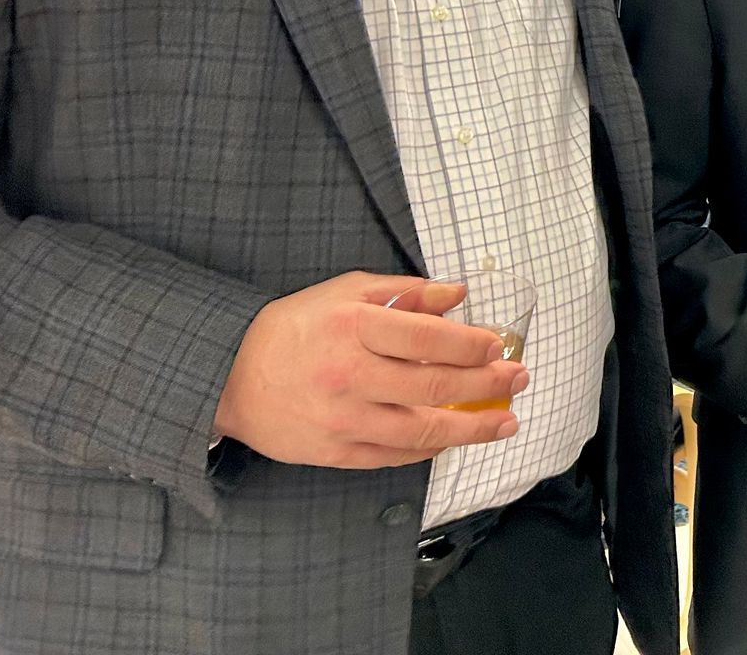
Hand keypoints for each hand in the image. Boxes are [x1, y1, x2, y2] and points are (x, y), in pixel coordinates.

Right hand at [214, 272, 527, 470]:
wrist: (228, 375)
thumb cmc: (295, 326)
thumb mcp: (347, 290)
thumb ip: (406, 292)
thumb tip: (459, 293)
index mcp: (354, 326)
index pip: (429, 338)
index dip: (472, 345)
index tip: (499, 346)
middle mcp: (350, 374)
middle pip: (434, 386)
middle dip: (487, 385)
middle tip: (519, 380)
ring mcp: (342, 419)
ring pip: (421, 431)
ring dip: (472, 429)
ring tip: (506, 422)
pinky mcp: (334, 452)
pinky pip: (394, 456)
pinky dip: (430, 450)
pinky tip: (455, 440)